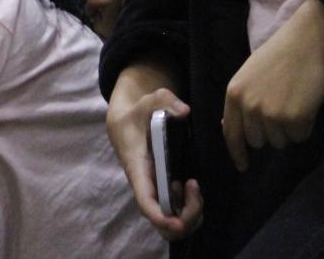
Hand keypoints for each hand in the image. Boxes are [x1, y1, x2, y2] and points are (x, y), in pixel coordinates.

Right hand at [107, 65, 203, 242]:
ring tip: (195, 188)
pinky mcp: (164, 188)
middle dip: (185, 216)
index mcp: (138, 169)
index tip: (177, 223)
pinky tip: (193, 189)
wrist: (128, 120)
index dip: (159, 215)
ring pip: (172, 220)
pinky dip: (190, 209)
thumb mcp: (150, 100)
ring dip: (190, 214)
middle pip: (162, 220)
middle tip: (195, 188)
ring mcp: (156, 189)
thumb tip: (185, 111)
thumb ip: (166, 101)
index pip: (145, 200)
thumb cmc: (138, 112)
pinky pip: (177, 211)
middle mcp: (147, 185)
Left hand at [222, 0, 323, 171]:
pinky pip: (300, 137)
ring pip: (280, 141)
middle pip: (258, 141)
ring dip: (290, 128)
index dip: (237, 153)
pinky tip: (308, 103)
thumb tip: (230, 128)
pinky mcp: (294, 119)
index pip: (231, 133)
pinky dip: (307, 125)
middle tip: (285, 107)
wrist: (311, 37)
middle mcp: (249, 107)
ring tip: (297, 100)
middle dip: (271, 131)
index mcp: (234, 93)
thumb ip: (242, 100)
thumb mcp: (251, 73)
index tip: (244, 166)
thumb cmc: (284, 52)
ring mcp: (271, 114)